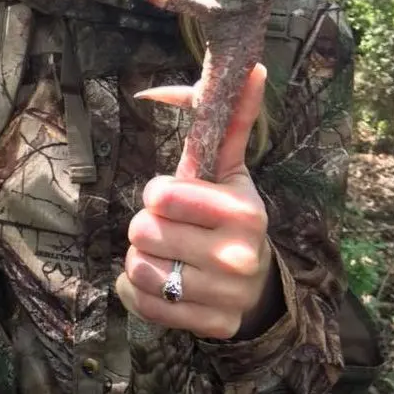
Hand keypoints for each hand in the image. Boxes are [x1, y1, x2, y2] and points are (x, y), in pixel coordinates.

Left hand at [116, 65, 281, 338]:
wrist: (256, 286)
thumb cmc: (232, 219)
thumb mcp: (232, 173)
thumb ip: (232, 123)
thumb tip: (251, 66)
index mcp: (243, 212)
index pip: (162, 195)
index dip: (158, 194)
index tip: (172, 199)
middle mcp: (237, 257)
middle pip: (143, 231)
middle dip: (147, 227)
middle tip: (169, 230)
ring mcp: (223, 297)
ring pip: (137, 267)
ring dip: (141, 259)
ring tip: (166, 256)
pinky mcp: (205, 326)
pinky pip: (138, 301)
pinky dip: (137, 290)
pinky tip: (161, 282)